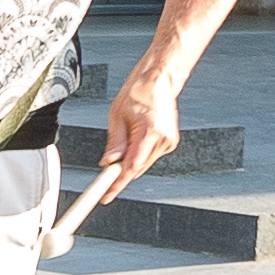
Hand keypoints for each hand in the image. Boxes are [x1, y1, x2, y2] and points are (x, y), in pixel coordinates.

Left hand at [92, 61, 188, 202]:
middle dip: (120, 172)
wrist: (160, 80)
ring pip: (143, 163)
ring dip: (129, 161)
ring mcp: (169, 142)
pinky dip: (138, 155)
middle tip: (105, 174)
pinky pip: (149, 156)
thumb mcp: (118, 115)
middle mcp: (164, 140)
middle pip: (137, 168)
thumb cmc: (139, 91)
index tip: (107, 194)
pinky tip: (134, 140)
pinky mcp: (169, 142)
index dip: (118, 184)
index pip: (131, 167)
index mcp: (151, 132)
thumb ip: (115, 142)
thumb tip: (108, 162)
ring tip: (122, 143)